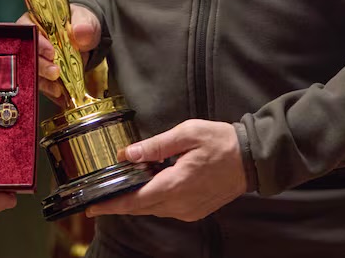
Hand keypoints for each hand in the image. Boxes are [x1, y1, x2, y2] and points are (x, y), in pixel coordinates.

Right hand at [18, 4, 100, 103]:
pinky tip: (61, 98)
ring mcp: (33, 62)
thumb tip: (80, 31)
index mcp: (34, 22)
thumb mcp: (86, 21)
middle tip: (55, 72)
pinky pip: (41, 87)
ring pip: (30, 73)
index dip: (38, 43)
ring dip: (43, 83)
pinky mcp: (40, 77)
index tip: (51, 52)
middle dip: (40, 66)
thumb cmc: (81, 24)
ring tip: (58, 89)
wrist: (86, 38)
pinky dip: (51, 93)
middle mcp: (28, 43)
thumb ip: (84, 25)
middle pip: (26, 55)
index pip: (27, 31)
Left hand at [86, 120, 247, 221]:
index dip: (111, 205)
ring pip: (153, 209)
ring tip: (122, 185)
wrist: (251, 158)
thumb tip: (128, 153)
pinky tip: (149, 184)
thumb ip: (156, 145)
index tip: (92, 207)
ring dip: (137, 200)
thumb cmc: (220, 141)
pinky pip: (167, 208)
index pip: (135, 200)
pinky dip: (154, 199)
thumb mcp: (186, 134)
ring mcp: (189, 210)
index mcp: (176, 185)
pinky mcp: (195, 210)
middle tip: (99, 197)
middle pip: (141, 208)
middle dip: (118, 204)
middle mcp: (180, 204)